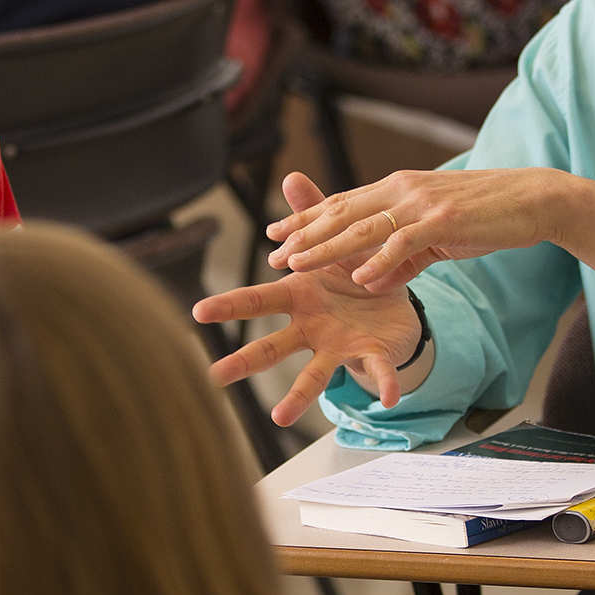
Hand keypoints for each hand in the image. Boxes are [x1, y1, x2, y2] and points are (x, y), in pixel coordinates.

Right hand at [194, 171, 424, 424]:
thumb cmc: (353, 273)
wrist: (395, 302)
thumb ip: (313, 214)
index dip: (228, 305)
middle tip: (215, 376)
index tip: (198, 311)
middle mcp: (310, 329)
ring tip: (278, 417)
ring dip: (297, 396)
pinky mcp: (371, 356)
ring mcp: (338, 347)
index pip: (257, 300)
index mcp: (298, 297)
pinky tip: (389, 398)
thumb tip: (292, 177)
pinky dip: (384, 383)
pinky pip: (378, 371)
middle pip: (271, 347)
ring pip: (314, 374)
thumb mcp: (335, 240)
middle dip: (243, 360)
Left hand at [272, 165, 577, 293]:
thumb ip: (403, 257)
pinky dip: (379, 261)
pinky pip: (403, 244)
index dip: (304, 218)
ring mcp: (421, 204)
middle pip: (341, 213)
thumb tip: (373, 281)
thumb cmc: (485, 216)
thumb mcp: (436, 235)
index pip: (341, 203)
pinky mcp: (443, 222)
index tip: (273, 232)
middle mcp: (402, 190)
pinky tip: (359, 279)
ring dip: (326, 248)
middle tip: (271, 256)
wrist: (532, 200)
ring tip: (297, 264)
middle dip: (302, 235)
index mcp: (397, 188)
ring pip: (362, 227)